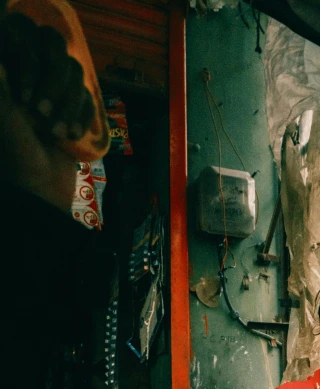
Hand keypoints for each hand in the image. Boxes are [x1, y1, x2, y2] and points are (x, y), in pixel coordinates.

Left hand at [0, 13, 94, 210]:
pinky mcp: (74, 112)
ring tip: (58, 133)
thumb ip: (5, 87)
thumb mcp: (9, 120)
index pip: (27, 41)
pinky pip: (89, 98)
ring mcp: (55, 95)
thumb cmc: (20, 159)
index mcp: (13, 80)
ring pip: (75, 75)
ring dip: (70, 106)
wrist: (43, 194)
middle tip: (42, 116)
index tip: (25, 98)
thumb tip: (2, 53)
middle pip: (56, 55)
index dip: (33, 65)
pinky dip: (83, 118)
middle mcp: (32, 80)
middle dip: (55, 89)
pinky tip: (71, 138)